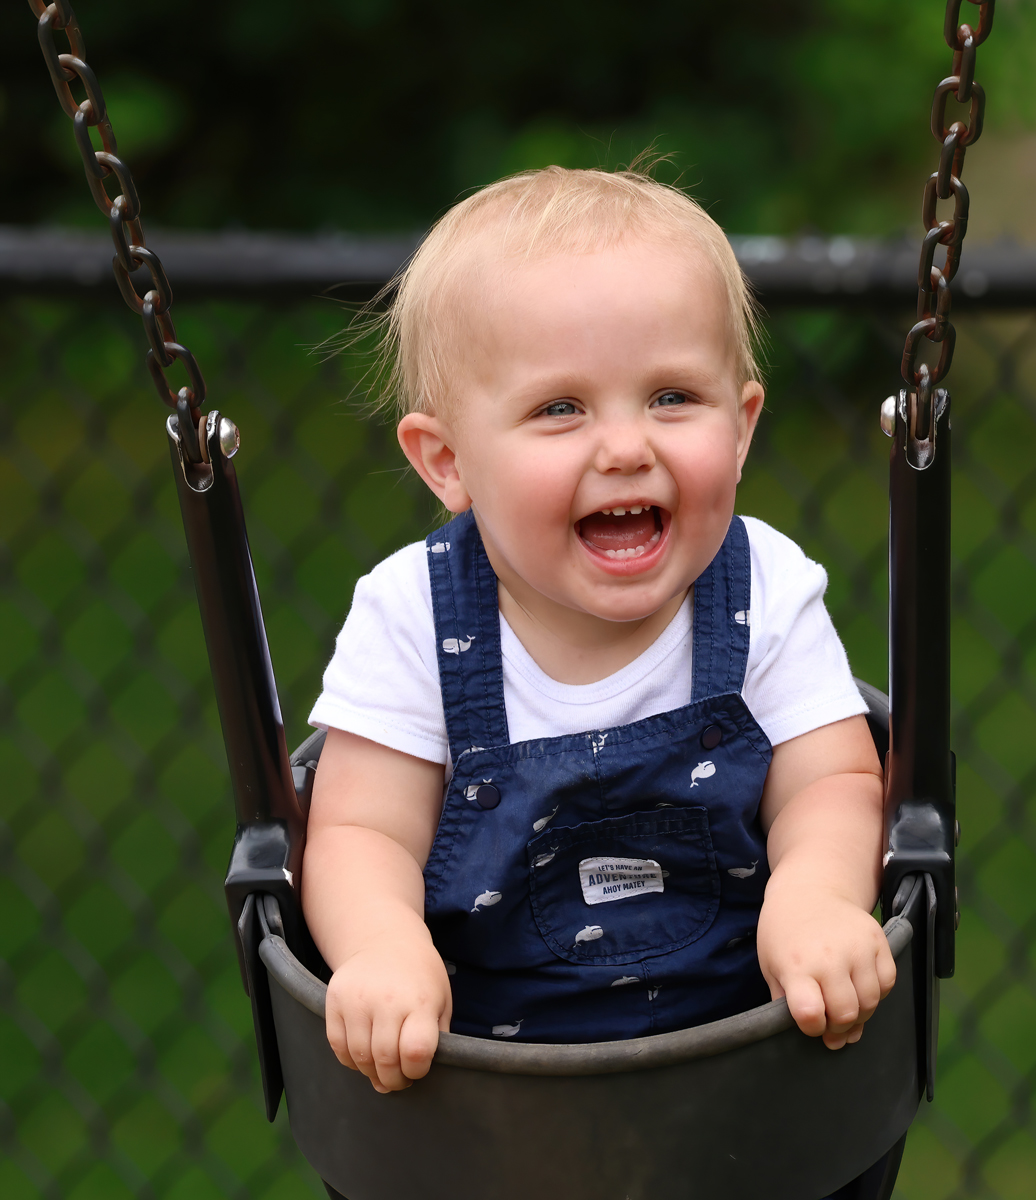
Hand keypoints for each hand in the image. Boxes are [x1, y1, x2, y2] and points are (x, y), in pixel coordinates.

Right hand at [324, 933, 451, 1091]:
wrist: (386, 940)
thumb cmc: (420, 976)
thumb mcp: (441, 1001)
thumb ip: (436, 1037)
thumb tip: (415, 1074)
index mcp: (419, 1001)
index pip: (415, 1051)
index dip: (416, 1070)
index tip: (417, 1068)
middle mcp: (387, 999)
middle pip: (384, 1059)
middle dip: (393, 1079)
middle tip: (398, 1079)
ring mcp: (357, 999)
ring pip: (359, 1056)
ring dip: (371, 1072)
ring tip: (381, 1068)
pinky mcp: (335, 999)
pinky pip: (338, 1045)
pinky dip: (350, 1060)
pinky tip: (363, 1056)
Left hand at [756, 887, 895, 1049]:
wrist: (809, 891)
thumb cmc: (783, 932)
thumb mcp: (771, 966)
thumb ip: (786, 1002)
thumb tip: (816, 1034)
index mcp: (796, 965)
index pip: (811, 1015)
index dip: (812, 1028)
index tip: (810, 1021)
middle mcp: (829, 957)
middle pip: (846, 1014)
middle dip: (838, 1027)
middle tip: (830, 1022)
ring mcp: (858, 947)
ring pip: (871, 1003)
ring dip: (859, 1013)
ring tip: (844, 1005)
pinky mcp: (879, 939)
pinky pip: (888, 983)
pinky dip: (877, 992)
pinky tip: (859, 986)